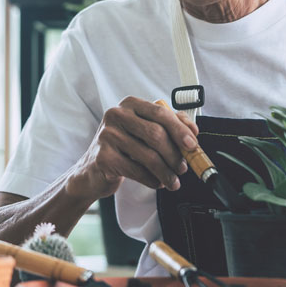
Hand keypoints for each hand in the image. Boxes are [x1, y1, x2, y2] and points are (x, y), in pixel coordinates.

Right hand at [72, 97, 197, 198]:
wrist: (92, 170)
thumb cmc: (123, 148)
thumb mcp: (144, 131)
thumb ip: (168, 125)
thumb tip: (192, 130)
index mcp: (130, 104)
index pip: (161, 113)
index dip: (180, 129)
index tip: (193, 144)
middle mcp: (117, 114)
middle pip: (156, 134)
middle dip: (175, 154)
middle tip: (183, 168)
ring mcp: (107, 135)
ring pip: (148, 155)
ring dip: (166, 172)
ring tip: (173, 180)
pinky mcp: (103, 156)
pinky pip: (137, 170)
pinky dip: (151, 179)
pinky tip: (156, 183)